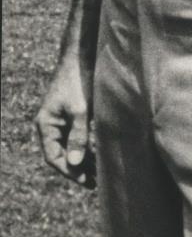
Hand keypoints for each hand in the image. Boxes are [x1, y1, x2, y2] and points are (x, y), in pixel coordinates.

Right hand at [36, 57, 95, 188]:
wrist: (81, 55)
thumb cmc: (78, 80)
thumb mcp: (80, 110)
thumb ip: (78, 137)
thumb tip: (76, 164)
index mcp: (46, 124)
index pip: (53, 156)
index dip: (69, 171)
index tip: (85, 181)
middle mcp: (50, 124)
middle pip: (62, 153)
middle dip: (78, 167)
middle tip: (95, 181)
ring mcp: (61, 119)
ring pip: (70, 146)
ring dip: (84, 158)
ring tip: (99, 171)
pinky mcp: (72, 114)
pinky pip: (76, 136)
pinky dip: (86, 145)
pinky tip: (99, 153)